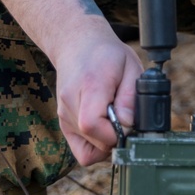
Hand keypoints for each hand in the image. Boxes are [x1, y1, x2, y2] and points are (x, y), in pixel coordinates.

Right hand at [55, 24, 142, 166]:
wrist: (77, 44)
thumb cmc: (107, 54)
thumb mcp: (130, 66)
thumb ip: (131, 97)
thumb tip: (128, 124)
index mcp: (88, 87)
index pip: (92, 125)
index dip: (115, 132)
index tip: (128, 121)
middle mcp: (70, 104)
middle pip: (94, 142)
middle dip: (115, 138)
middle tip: (124, 117)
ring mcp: (64, 116)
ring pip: (89, 150)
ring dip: (106, 141)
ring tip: (113, 117)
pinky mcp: (63, 123)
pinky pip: (82, 150)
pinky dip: (96, 145)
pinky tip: (105, 127)